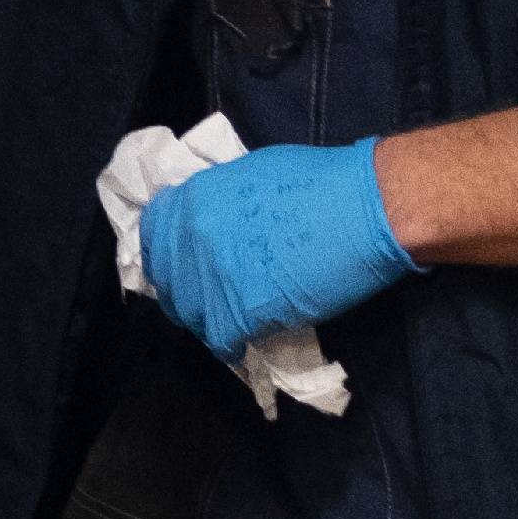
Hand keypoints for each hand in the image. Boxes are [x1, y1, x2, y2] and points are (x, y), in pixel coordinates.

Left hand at [140, 137, 417, 359]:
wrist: (365, 210)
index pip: (152, 234)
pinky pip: (221, 340)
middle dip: (185, 292)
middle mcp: (192, 237)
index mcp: (194, 198)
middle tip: (209, 298)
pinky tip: (246, 341)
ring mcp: (213, 277)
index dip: (166, 253)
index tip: (180, 265)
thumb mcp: (252, 174)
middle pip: (168, 281)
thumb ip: (221, 200)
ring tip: (230, 321)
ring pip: (191, 315)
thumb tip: (213, 222)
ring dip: (208, 320)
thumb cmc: (323, 182)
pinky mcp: (239, 312)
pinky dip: (233, 345)